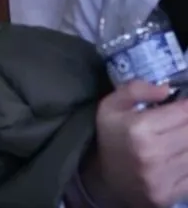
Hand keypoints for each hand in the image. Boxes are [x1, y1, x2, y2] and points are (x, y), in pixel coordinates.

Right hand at [89, 81, 187, 206]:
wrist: (105, 180)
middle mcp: (152, 154)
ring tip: (179, 136)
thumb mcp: (112, 104)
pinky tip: (179, 153)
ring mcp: (162, 178)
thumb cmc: (111, 136)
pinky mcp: (169, 196)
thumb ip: (136, 89)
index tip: (185, 105)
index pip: (183, 113)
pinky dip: (187, 161)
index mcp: (139, 128)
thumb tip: (166, 89)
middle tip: (181, 120)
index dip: (187, 106)